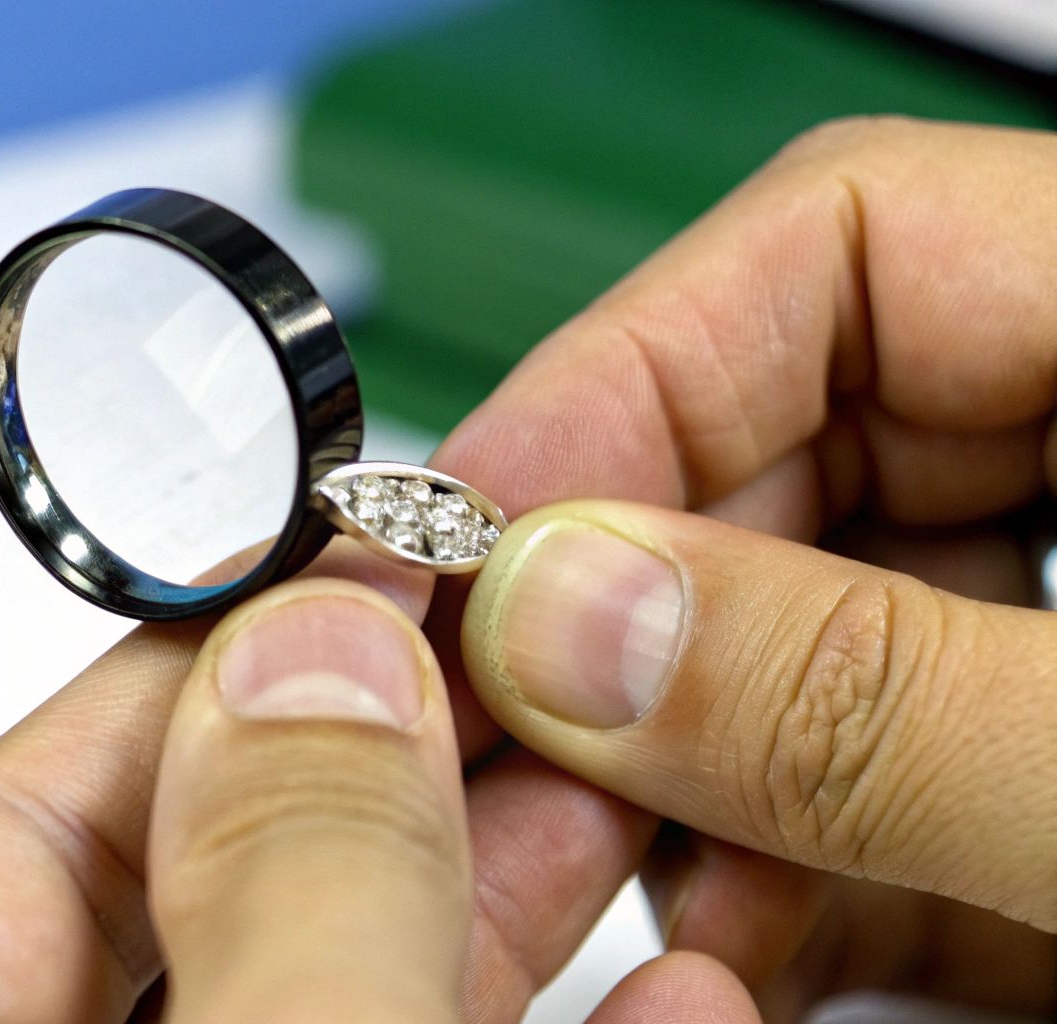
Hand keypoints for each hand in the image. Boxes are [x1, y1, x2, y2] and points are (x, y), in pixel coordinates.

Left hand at [0, 548, 755, 1021]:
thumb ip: (281, 898)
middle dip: (393, 774)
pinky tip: (662, 991)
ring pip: (326, 1003)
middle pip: (198, 898)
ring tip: (622, 794)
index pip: (22, 807)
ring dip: (494, 904)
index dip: (218, 668)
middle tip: (534, 665)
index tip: (376, 578)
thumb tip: (315, 665)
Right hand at [436, 117, 1055, 1017]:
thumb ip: (870, 694)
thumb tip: (570, 624)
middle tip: (482, 748)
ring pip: (797, 660)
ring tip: (578, 885)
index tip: (465, 539)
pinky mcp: (1052, 803)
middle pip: (782, 473)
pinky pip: (876, 805)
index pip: (843, 248)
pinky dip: (777, 888)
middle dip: (617, 636)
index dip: (620, 376)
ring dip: (672, 790)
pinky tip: (719, 955)